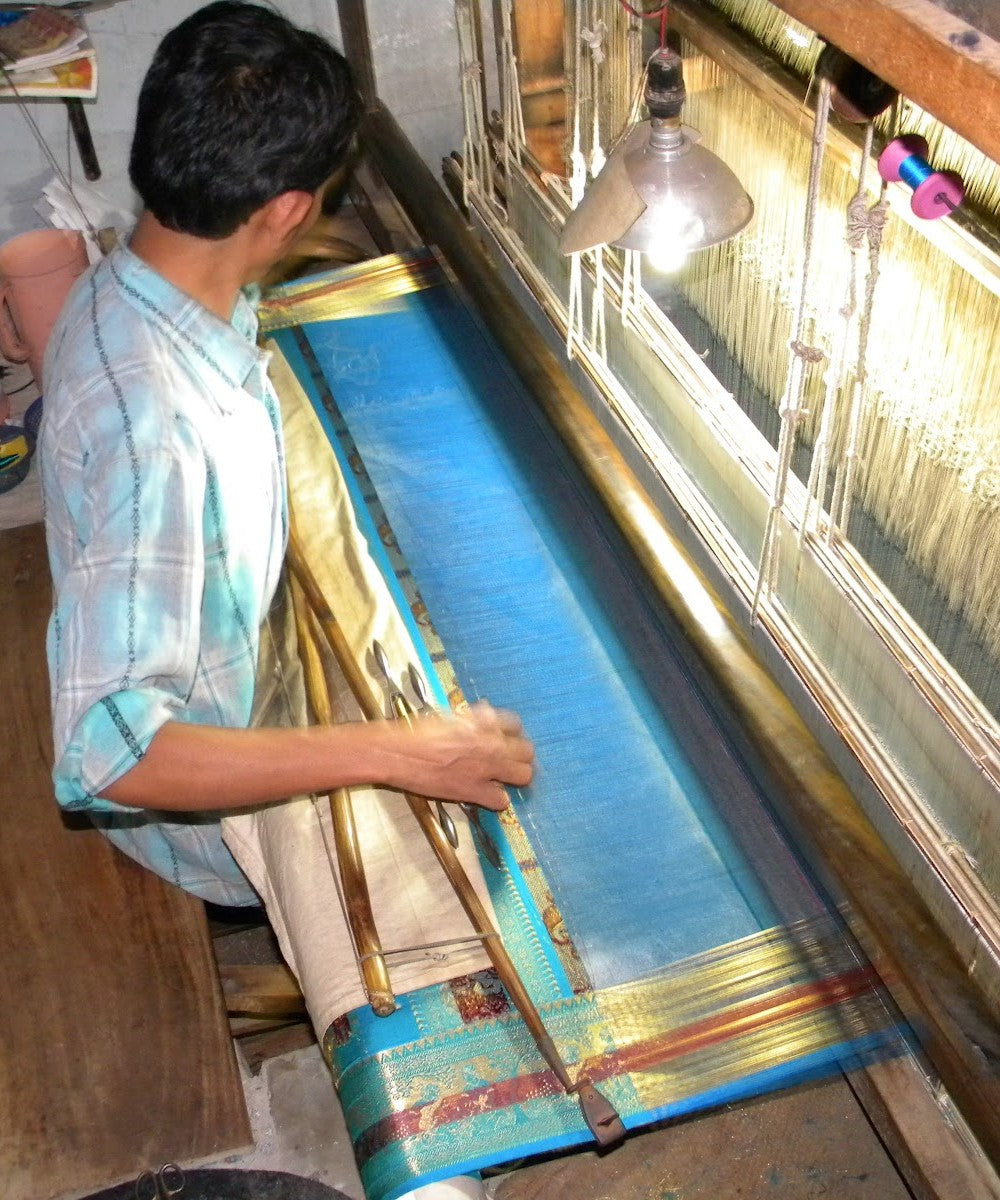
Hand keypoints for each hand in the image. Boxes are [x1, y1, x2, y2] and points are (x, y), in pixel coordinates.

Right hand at [379, 700, 533, 809]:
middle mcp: (492, 742)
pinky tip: (485, 795)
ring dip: (514, 777)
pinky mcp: (475, 791)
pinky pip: (502, 801)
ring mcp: (487, 768)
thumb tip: (484, 718)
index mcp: (484, 720)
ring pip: (524, 776)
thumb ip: (472, 720)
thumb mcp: (449, 717)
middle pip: (527, 751)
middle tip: (506, 761)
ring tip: (501, 778)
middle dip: (518, 756)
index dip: (510, 733)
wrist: (397, 753)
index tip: (503, 738)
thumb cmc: (416, 732)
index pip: (515, 724)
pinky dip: (495, 800)